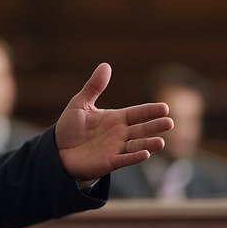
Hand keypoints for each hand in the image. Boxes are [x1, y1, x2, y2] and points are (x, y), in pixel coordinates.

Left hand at [55, 63, 173, 179]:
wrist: (57, 150)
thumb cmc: (70, 128)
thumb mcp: (80, 103)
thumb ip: (94, 86)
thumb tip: (105, 65)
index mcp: (116, 119)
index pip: (137, 113)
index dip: (150, 111)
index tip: (165, 108)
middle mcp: (120, 134)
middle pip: (142, 129)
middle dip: (155, 126)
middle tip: (170, 123)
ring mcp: (115, 149)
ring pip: (137, 146)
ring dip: (149, 144)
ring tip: (161, 142)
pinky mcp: (108, 162)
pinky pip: (124, 160)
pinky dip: (134, 157)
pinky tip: (145, 154)